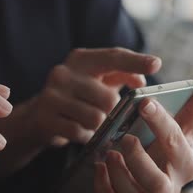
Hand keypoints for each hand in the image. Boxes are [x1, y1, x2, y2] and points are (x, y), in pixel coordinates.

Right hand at [0, 48, 161, 175]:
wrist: (37, 117)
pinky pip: (79, 133)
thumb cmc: (77, 97)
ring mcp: (52, 95)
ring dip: (98, 126)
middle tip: (105, 114)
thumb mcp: (97, 81)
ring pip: (95, 118)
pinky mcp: (45, 118)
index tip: (156, 64)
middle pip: (108, 97)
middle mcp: (63, 73)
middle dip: (112, 112)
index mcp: (80, 59)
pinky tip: (78, 131)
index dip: (136, 61)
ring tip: (89, 122)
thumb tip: (141, 82)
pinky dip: (84, 136)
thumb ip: (121, 76)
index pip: (113, 57)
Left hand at [94, 79, 192, 192]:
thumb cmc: (167, 145)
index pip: (176, 144)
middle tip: (126, 138)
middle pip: (157, 184)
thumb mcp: (181, 127)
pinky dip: (102, 188)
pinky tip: (99, 166)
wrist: (151, 168)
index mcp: (187, 166)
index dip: (161, 121)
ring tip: (109, 153)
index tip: (145, 103)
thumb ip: (192, 109)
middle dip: (139, 161)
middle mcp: (170, 189)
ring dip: (119, 176)